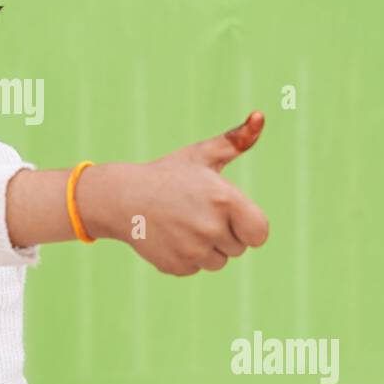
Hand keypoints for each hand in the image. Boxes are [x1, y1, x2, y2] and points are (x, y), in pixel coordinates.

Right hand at [97, 112, 269, 275]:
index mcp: (224, 200)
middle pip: (239, 248)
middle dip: (224, 233)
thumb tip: (261, 115)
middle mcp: (210, 227)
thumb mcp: (202, 154)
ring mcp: (192, 250)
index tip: (232, 215)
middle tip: (197, 213)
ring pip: (218, 261)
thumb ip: (236, 140)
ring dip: (207, 248)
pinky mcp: (177, 266)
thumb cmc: (169, 174)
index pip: (260, 233)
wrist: (122, 197)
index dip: (249, 226)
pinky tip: (170, 236)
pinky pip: (196, 268)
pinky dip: (186, 256)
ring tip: (183, 224)